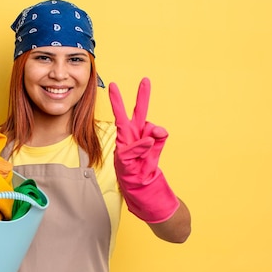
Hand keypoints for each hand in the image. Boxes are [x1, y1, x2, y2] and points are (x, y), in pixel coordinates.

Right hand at [109, 78, 178, 222]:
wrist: (142, 192)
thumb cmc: (146, 168)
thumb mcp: (156, 150)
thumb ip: (158, 137)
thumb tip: (158, 130)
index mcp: (137, 133)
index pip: (139, 112)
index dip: (142, 96)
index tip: (145, 80)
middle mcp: (128, 139)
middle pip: (123, 117)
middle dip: (118, 102)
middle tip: (113, 85)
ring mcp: (124, 151)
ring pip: (129, 136)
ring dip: (141, 138)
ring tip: (151, 143)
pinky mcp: (124, 163)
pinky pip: (132, 152)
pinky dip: (140, 147)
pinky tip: (147, 144)